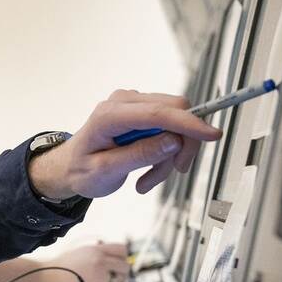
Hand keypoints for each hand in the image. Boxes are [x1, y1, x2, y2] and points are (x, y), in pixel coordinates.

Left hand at [28, 90, 220, 198]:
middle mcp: (123, 102)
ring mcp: (134, 105)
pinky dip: (165, 152)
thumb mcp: (106, 171)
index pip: (158, 113)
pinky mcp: (142, 113)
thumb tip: (172, 140)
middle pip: (175, 113)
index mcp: (109, 114)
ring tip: (148, 179)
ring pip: (175, 124)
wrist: (69, 167)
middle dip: (181, 146)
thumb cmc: (80, 169)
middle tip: (172, 172)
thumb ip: (139, 155)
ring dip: (170, 156)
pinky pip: (169, 129)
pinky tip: (147, 170)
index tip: (211, 134)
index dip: (188, 123)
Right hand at [51, 242, 130, 281]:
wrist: (48, 278)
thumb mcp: (77, 253)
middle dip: (123, 272)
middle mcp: (100, 258)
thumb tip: (105, 258)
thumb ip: (93, 254)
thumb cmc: (58, 267)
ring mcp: (100, 272)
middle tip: (115, 277)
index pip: (121, 248)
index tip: (117, 264)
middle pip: (125, 263)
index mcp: (95, 249)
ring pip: (119, 278)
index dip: (122, 258)